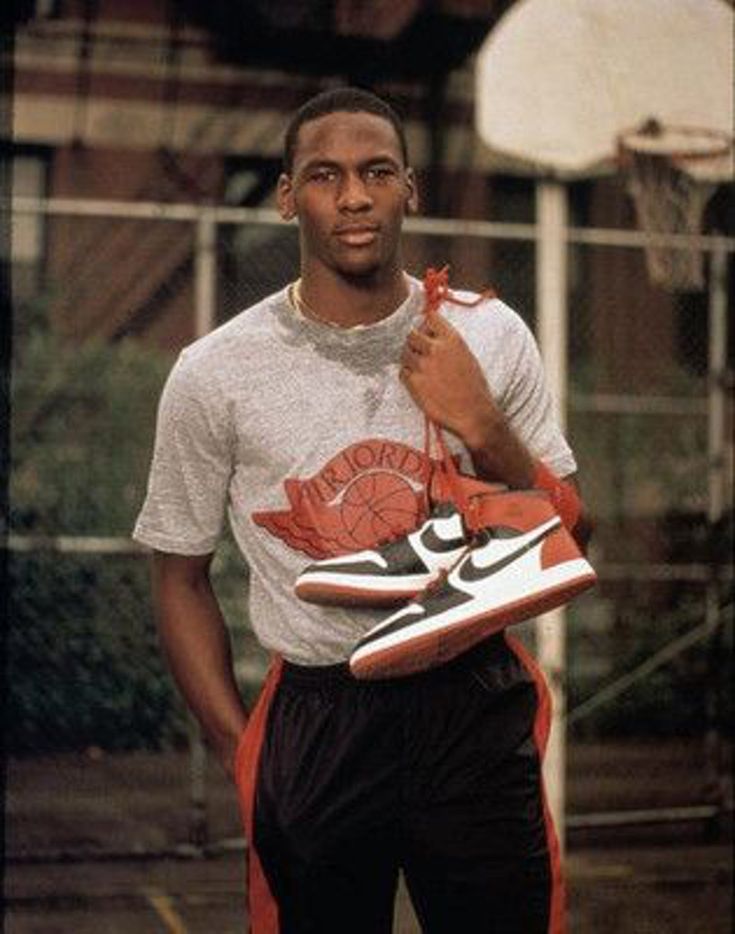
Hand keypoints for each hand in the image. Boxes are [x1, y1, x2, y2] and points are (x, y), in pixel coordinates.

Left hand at [400, 311, 498, 449]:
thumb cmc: (474, 387)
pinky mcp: (414, 383)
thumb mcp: (467, 357)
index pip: (430, 318)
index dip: (426, 324)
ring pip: (404, 353)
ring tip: (421, 369)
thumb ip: (449, 345)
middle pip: (412, 335)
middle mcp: (436, 349)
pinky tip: (419, 381)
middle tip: (419, 352)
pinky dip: (407, 375)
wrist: (473, 413)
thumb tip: (433, 337)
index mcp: (452, 340)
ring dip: (410, 359)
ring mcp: (423, 366)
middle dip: (414, 342)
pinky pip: (402, 372)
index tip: (426, 329)